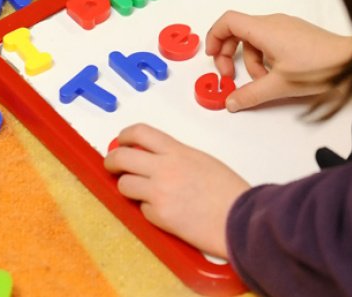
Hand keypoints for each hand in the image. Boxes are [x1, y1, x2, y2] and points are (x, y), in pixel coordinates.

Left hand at [105, 124, 249, 258]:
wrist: (240, 218)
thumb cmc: (230, 192)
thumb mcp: (203, 161)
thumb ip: (177, 158)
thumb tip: (157, 161)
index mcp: (178, 152)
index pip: (140, 133)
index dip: (124, 136)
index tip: (121, 142)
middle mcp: (164, 168)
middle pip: (121, 157)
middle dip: (111, 161)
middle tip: (112, 166)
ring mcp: (159, 192)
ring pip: (124, 185)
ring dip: (128, 188)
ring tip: (141, 194)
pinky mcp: (159, 215)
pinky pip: (142, 210)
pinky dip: (150, 211)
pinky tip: (167, 213)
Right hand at [205, 11, 351, 111]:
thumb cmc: (319, 68)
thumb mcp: (280, 85)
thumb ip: (251, 94)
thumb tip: (230, 102)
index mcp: (265, 29)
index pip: (228, 21)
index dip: (214, 37)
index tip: (212, 57)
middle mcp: (273, 22)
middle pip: (238, 31)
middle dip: (229, 53)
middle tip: (230, 76)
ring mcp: (286, 26)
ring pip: (255, 40)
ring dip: (251, 61)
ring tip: (264, 81)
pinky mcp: (295, 34)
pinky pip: (269, 42)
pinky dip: (265, 58)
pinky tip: (277, 76)